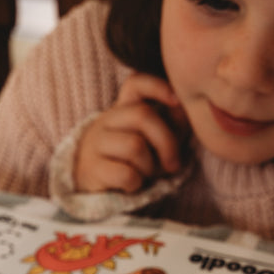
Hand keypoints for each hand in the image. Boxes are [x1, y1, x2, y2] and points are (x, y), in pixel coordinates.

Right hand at [74, 73, 188, 194]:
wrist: (90, 189)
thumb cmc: (129, 163)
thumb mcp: (151, 141)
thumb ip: (170, 125)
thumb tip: (183, 111)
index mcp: (122, 110)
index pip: (136, 84)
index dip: (157, 86)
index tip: (176, 100)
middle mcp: (106, 121)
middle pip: (142, 115)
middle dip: (166, 142)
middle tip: (172, 164)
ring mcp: (96, 144)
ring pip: (135, 146)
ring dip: (149, 166)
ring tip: (145, 174)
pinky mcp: (92, 169)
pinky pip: (125, 173)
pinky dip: (136, 183)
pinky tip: (132, 186)